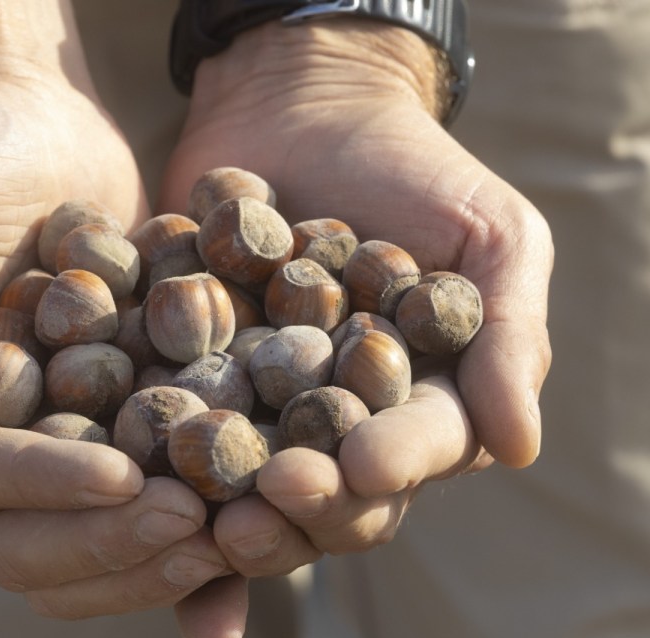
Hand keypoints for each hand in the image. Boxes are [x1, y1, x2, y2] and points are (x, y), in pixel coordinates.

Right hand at [0, 69, 233, 637]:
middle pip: (25, 547)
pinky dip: (185, 516)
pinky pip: (137, 495)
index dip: (45, 491)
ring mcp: (34, 443)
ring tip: (231, 534)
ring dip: (150, 556)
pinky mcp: (98, 422)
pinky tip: (249, 513)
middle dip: (109, 543)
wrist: (15, 114)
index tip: (130, 480)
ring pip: (83, 543)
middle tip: (198, 524)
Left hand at [160, 21, 552, 575]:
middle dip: (304, 506)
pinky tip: (128, 492)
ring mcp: (263, 413)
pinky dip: (153, 469)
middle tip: (262, 509)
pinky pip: (173, 435)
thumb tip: (520, 447)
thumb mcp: (491, 235)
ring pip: (252, 487)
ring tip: (197, 518)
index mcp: (423, 405)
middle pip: (333, 493)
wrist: (300, 107)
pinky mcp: (192, 387)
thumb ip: (508, 334)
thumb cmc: (413, 168)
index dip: (395, 463)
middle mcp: (344, 427)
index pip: (418, 449)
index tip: (362, 465)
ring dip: (230, 514)